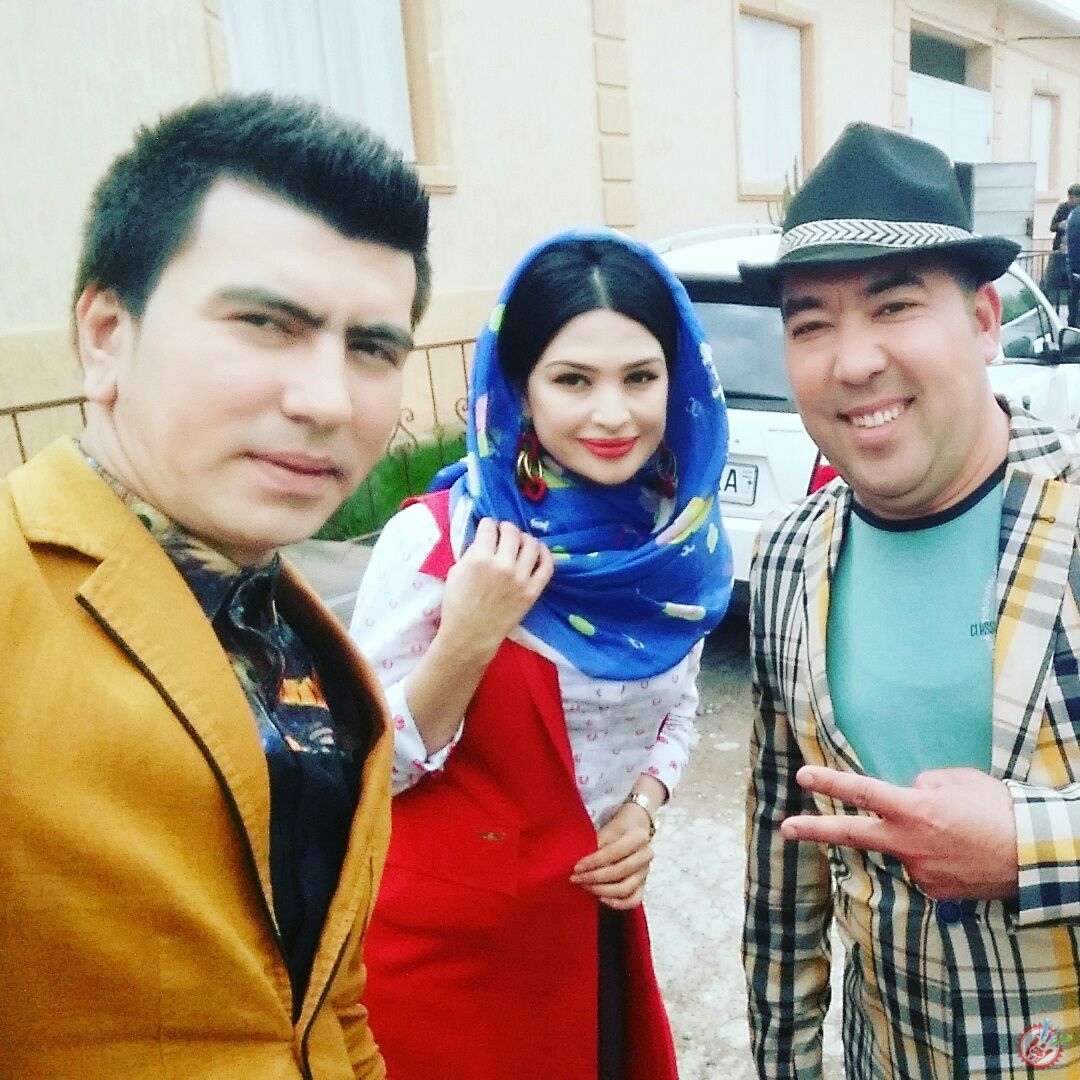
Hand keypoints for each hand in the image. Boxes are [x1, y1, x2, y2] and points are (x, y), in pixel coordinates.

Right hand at [439, 518, 552, 660]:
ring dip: (524, 537)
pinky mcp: (532, 591)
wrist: (470, 635)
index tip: (487, 526)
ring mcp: (520, 579)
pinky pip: (546, 566)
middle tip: (503, 532)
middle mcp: (503, 565)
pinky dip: (545, 554)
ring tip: (520, 540)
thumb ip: (471, 552)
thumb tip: (485, 538)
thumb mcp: (456, 572)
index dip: (487, 524)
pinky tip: (539, 549)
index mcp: (480, 559)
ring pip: (531, 545)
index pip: (489, 528)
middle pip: (512, 532)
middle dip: (506, 527)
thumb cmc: (457, 605)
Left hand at [570, 802, 653, 909]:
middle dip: (594, 877)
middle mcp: (645, 855)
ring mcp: (645, 872)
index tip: (576, 867)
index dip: (593, 862)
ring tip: (585, 886)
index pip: (613, 852)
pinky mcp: (643, 885)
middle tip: (576, 878)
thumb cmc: (617, 831)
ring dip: (601, 890)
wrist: (633, 831)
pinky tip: (600, 897)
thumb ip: (595, 845)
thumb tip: (578, 863)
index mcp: (639, 837)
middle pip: (619, 872)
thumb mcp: (606, 830)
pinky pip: (632, 901)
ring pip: (625, 889)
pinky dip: (616, 903)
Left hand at [780, 765, 1018, 900]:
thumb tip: (907, 792)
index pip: (862, 793)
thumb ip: (923, 786)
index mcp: (914, 810)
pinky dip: (933, 857)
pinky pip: (922, 867)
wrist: (1034, 857)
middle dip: (816, 830)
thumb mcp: (957, 782)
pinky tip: (958, 854)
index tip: (802, 777)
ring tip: (955, 834)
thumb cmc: (998, 810)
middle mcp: (909, 843)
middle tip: (786, 828)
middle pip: (852, 835)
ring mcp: (919, 871)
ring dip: (914, 840)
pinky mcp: (933, 891)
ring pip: (900, 849)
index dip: (830, 784)